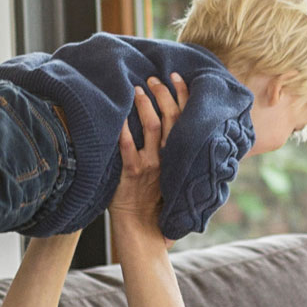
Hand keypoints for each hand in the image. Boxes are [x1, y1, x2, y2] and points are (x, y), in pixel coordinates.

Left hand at [109, 74, 185, 244]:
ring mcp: (151, 165)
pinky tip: (118, 115)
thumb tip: (178, 123)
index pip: (188, 118)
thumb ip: (179, 152)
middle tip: (153, 78)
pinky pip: (127, 146)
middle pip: (171, 117)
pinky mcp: (131, 173)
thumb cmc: (159, 200)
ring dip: (145, 105)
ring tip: (137, 89)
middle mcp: (170, 157)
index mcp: (183, 155)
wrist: (144, 228)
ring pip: (152, 127)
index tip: (177, 77)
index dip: (184, 95)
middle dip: (163, 93)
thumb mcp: (176, 174)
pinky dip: (123, 129)